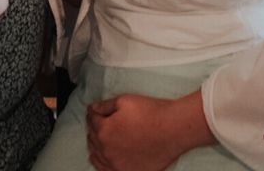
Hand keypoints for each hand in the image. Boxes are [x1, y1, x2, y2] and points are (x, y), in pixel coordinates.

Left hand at [86, 91, 213, 170]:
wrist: (171, 129)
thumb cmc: (151, 113)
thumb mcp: (125, 100)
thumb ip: (105, 105)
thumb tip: (93, 108)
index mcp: (104, 131)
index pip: (92, 120)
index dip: (92, 112)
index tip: (94, 110)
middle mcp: (106, 151)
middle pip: (92, 139)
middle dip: (93, 128)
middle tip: (97, 121)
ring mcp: (116, 165)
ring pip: (96, 157)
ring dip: (96, 146)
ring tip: (99, 139)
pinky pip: (107, 170)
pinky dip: (102, 163)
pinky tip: (104, 157)